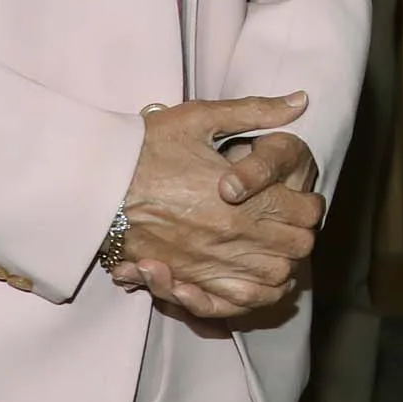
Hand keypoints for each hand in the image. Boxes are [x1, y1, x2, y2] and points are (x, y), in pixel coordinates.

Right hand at [113, 94, 325, 318]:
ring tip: (275, 247)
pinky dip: (254, 294)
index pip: (306, 213)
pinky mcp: (187, 280)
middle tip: (288, 220)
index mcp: (246, 199)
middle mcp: (234, 237)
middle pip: (297, 249)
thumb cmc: (145, 147)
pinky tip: (255, 278)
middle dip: (299, 233)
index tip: (299, 196)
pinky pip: (237, 302)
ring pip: (274, 278)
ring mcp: (211, 263)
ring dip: (282, 264)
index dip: (309, 204)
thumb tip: (301, 100)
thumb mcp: (199, 118)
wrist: (93, 184)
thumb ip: (256, 111)